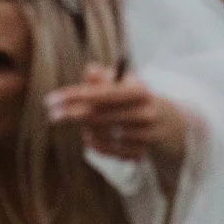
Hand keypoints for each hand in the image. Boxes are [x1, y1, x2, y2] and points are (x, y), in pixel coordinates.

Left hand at [45, 64, 187, 162]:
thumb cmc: (138, 99)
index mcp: (140, 91)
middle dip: (70, 114)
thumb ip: (104, 77)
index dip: (74, 96)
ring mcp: (144, 136)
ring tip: (82, 124)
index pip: (101, 93)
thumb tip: (89, 70)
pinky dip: (94, 144)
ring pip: (100, 134)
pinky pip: (108, 151)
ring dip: (85, 129)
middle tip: (52, 114)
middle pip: (98, 115)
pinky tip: (90, 136)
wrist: (171, 125)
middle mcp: (144, 113)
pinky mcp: (142, 153)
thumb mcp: (125, 83)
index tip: (51, 100)